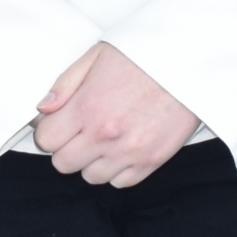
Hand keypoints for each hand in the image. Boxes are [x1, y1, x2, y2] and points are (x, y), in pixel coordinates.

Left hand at [33, 43, 198, 185]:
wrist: (192, 61)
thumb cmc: (145, 54)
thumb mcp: (98, 55)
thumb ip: (66, 83)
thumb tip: (44, 108)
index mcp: (88, 106)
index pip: (46, 140)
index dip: (50, 130)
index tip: (60, 123)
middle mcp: (106, 133)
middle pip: (64, 163)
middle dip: (67, 147)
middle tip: (82, 130)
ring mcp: (130, 151)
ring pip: (90, 176)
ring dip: (92, 160)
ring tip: (106, 138)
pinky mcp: (152, 161)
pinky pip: (120, 182)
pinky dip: (118, 169)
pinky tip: (124, 147)